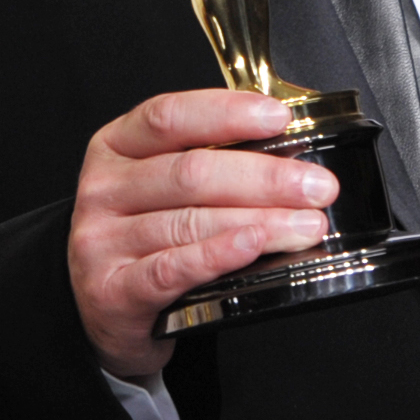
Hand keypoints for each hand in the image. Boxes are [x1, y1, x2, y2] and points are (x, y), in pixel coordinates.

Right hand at [68, 89, 337, 378]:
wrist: (103, 306)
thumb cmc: (142, 235)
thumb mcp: (158, 185)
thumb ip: (208, 160)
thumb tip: (288, 152)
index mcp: (115, 146)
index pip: (169, 116)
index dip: (226, 113)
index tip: (279, 118)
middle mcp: (104, 188)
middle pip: (189, 173)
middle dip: (264, 178)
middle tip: (316, 187)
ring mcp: (103, 239)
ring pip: (190, 222)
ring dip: (260, 222)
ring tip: (306, 226)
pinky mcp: (114, 289)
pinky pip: (172, 268)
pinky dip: (218, 255)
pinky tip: (253, 246)